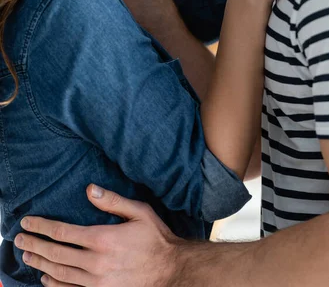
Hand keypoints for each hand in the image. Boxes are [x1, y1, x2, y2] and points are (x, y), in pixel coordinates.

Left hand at [15, 184, 177, 286]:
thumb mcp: (139, 212)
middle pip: (56, 254)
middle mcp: (96, 263)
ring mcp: (97, 282)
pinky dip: (55, 285)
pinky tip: (46, 279)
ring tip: (26, 256)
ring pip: (60, 274)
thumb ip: (113, 201)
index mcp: (103, 239)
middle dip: (34, 245)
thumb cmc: (156, 238)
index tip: (28, 222)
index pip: (63, 233)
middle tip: (18, 239)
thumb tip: (90, 189)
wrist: (172, 271)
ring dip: (40, 264)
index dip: (42, 227)